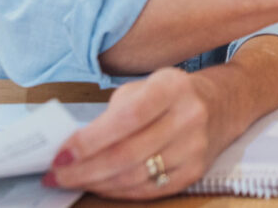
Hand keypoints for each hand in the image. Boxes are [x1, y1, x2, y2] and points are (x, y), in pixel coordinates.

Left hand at [44, 68, 220, 199]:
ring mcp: (195, 148)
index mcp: (172, 88)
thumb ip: (114, 112)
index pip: (126, 119)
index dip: (90, 141)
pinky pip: (150, 190)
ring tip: (72, 181)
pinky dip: (119, 191)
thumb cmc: (172, 93)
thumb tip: (73, 146)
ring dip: (97, 183)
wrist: (222, 104)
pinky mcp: (195, 172)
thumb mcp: (145, 86)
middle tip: (56, 175)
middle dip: (84, 169)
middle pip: (127, 154)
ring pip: (136, 177)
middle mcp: (188, 118)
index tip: (60, 155)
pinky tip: (100, 185)